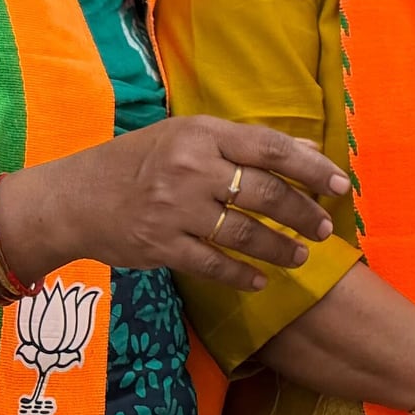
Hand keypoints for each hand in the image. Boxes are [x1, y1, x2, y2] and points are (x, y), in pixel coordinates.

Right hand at [17, 116, 345, 291]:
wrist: (74, 197)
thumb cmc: (139, 161)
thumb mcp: (190, 137)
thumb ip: (248, 144)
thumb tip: (309, 150)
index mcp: (202, 134)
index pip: (271, 149)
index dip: (312, 169)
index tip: (341, 185)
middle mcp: (191, 169)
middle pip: (264, 194)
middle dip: (303, 214)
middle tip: (325, 228)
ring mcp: (175, 209)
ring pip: (244, 233)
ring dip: (279, 248)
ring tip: (301, 256)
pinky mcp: (160, 246)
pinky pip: (213, 264)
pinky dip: (242, 274)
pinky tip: (261, 280)